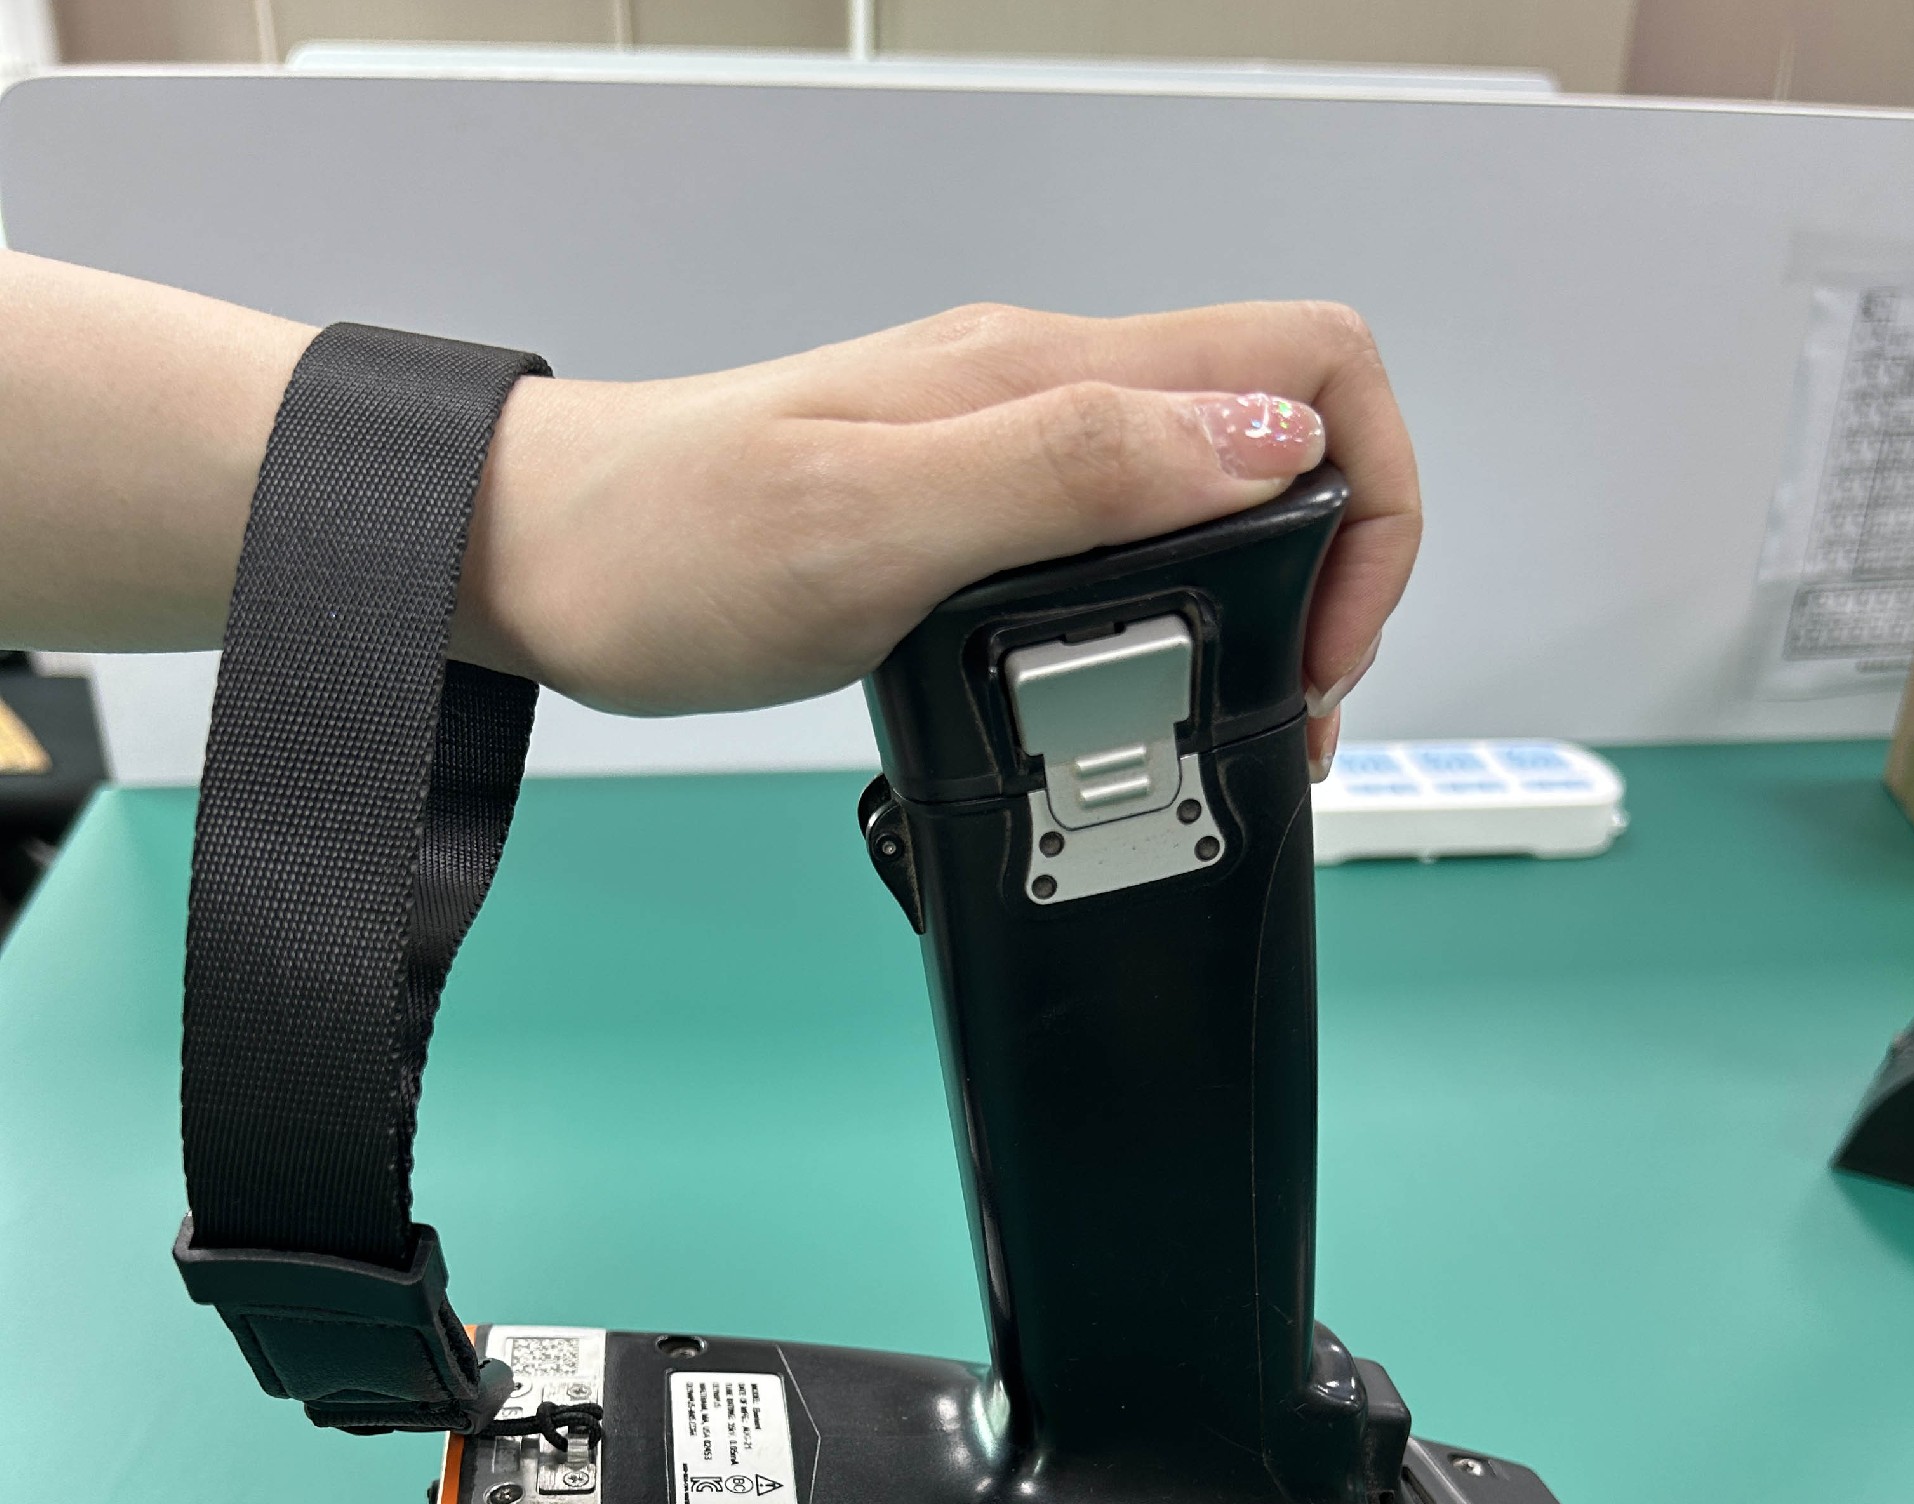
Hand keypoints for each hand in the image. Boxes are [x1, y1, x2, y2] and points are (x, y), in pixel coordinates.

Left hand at [458, 300, 1419, 776]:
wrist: (532, 560)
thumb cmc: (666, 543)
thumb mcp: (876, 517)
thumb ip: (1073, 470)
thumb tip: (1260, 443)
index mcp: (1044, 375)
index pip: (1305, 362)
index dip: (1367, 497)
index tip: (1325, 635)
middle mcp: (1042, 395)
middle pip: (1280, 423)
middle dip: (1337, 559)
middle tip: (1292, 699)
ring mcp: (1002, 453)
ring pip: (1210, 489)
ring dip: (1262, 597)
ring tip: (1236, 717)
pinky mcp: (960, 517)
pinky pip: (1118, 545)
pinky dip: (1170, 620)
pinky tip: (1129, 693)